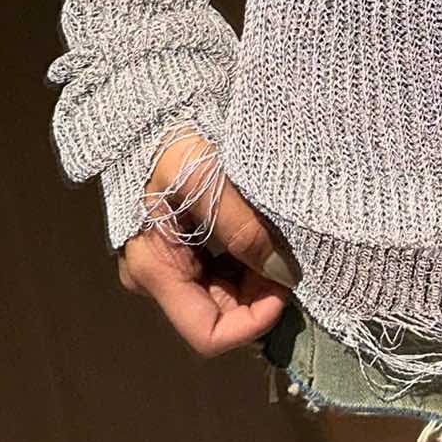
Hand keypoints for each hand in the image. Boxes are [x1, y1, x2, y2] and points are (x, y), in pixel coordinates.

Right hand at [116, 128, 300, 357]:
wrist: (154, 107)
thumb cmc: (174, 139)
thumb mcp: (208, 178)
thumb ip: (243, 229)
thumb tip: (283, 275)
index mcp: (154, 269)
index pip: (208, 334)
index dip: (253, 322)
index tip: (285, 284)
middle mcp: (156, 276)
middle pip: (219, 314)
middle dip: (259, 294)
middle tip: (286, 254)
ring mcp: (168, 262)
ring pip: (224, 294)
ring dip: (256, 276)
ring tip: (276, 238)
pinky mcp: (181, 245)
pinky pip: (220, 270)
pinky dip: (247, 260)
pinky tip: (262, 231)